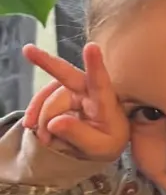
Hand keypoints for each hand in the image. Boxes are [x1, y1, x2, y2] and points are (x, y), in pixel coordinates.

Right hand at [22, 42, 129, 162]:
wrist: (103, 141)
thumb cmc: (108, 140)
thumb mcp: (100, 147)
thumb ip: (79, 136)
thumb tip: (53, 123)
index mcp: (105, 101)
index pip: (100, 82)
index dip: (95, 65)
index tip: (91, 47)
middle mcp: (88, 90)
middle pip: (66, 74)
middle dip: (47, 61)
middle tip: (28, 50)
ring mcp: (73, 90)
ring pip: (49, 98)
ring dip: (42, 118)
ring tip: (44, 138)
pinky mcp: (61, 95)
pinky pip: (42, 100)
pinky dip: (35, 114)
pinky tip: (33, 127)